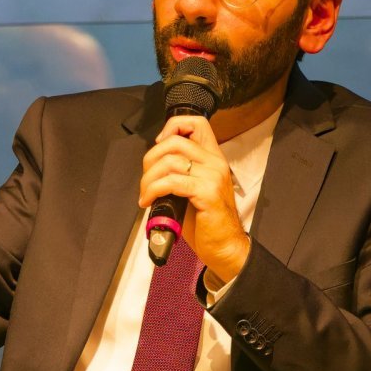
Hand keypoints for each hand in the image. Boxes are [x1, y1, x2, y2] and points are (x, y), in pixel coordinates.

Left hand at [139, 115, 250, 282]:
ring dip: (148, 179)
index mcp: (213, 158)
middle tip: (146, 180)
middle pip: (175, 141)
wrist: (225, 247)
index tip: (158, 145)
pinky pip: (172, 182)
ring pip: (170, 161)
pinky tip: (148, 201)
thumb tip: (153, 165)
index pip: (196, 123)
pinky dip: (153, 190)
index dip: (172, 127)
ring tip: (145, 195)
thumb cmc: (207, 222)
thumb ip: (182, 171)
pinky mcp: (207, 192)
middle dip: (151, 159)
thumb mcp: (194, 189)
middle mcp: (215, 162)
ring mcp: (213, 176)